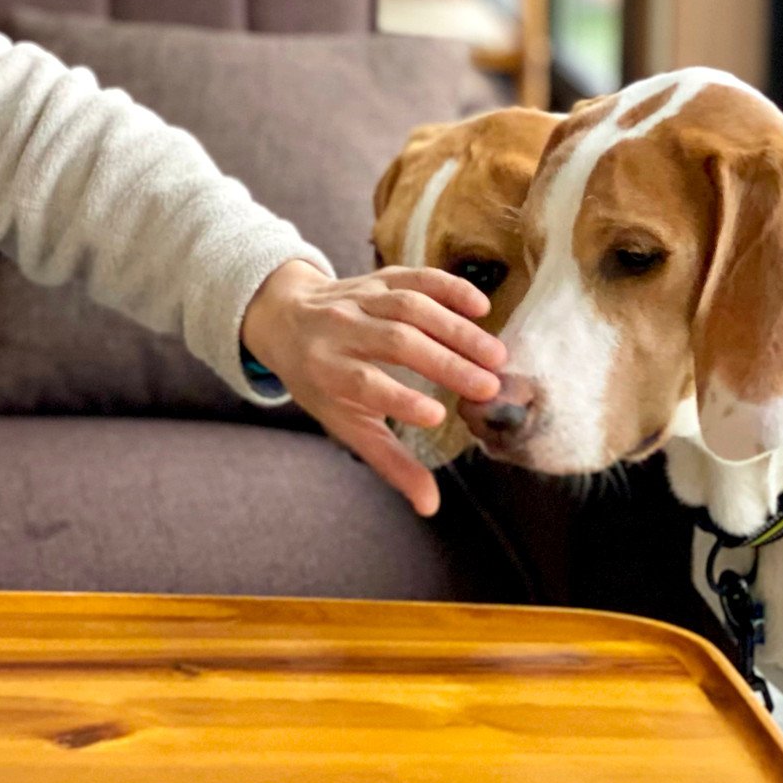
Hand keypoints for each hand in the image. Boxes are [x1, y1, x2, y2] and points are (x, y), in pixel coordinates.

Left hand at [241, 260, 505, 515]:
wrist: (286, 318)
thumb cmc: (321, 382)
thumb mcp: (345, 423)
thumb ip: (389, 461)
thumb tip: (430, 505)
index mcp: (327, 372)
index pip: (364, 385)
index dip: (398, 399)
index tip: (436, 416)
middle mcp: (341, 331)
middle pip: (397, 343)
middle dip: (445, 363)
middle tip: (489, 385)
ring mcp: (361, 299)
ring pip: (411, 307)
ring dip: (456, 329)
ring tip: (495, 355)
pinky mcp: (379, 277)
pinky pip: (415, 276)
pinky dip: (448, 287)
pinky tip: (480, 306)